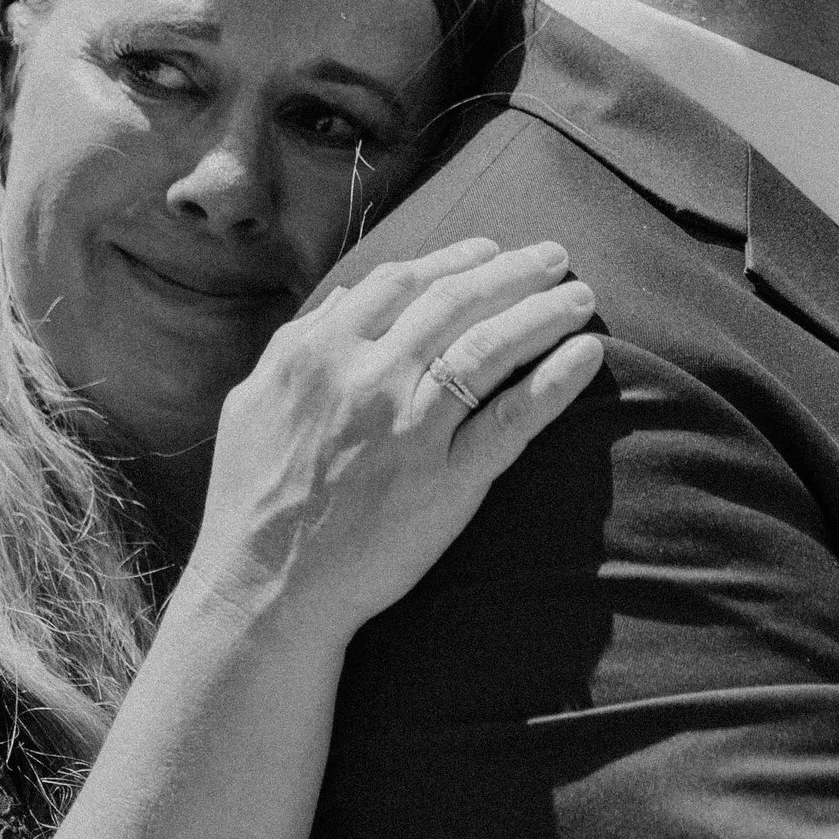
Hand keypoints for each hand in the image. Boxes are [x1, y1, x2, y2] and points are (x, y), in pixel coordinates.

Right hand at [182, 240, 603, 654]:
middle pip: (453, 301)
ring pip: (487, 346)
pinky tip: (586, 353)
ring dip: (541, 311)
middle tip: (553, 256)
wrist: (263, 587)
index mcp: (317, 352)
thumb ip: (298, 343)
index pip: (399, 282)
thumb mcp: (254, 402)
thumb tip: (344, 298)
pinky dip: (554, 379)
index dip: (452, 260)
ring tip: (577, 295)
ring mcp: (408, 428)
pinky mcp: (445, 480)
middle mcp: (366, 377)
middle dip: (510, 270)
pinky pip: (511, 417)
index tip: (488, 251)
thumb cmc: (251, 500)